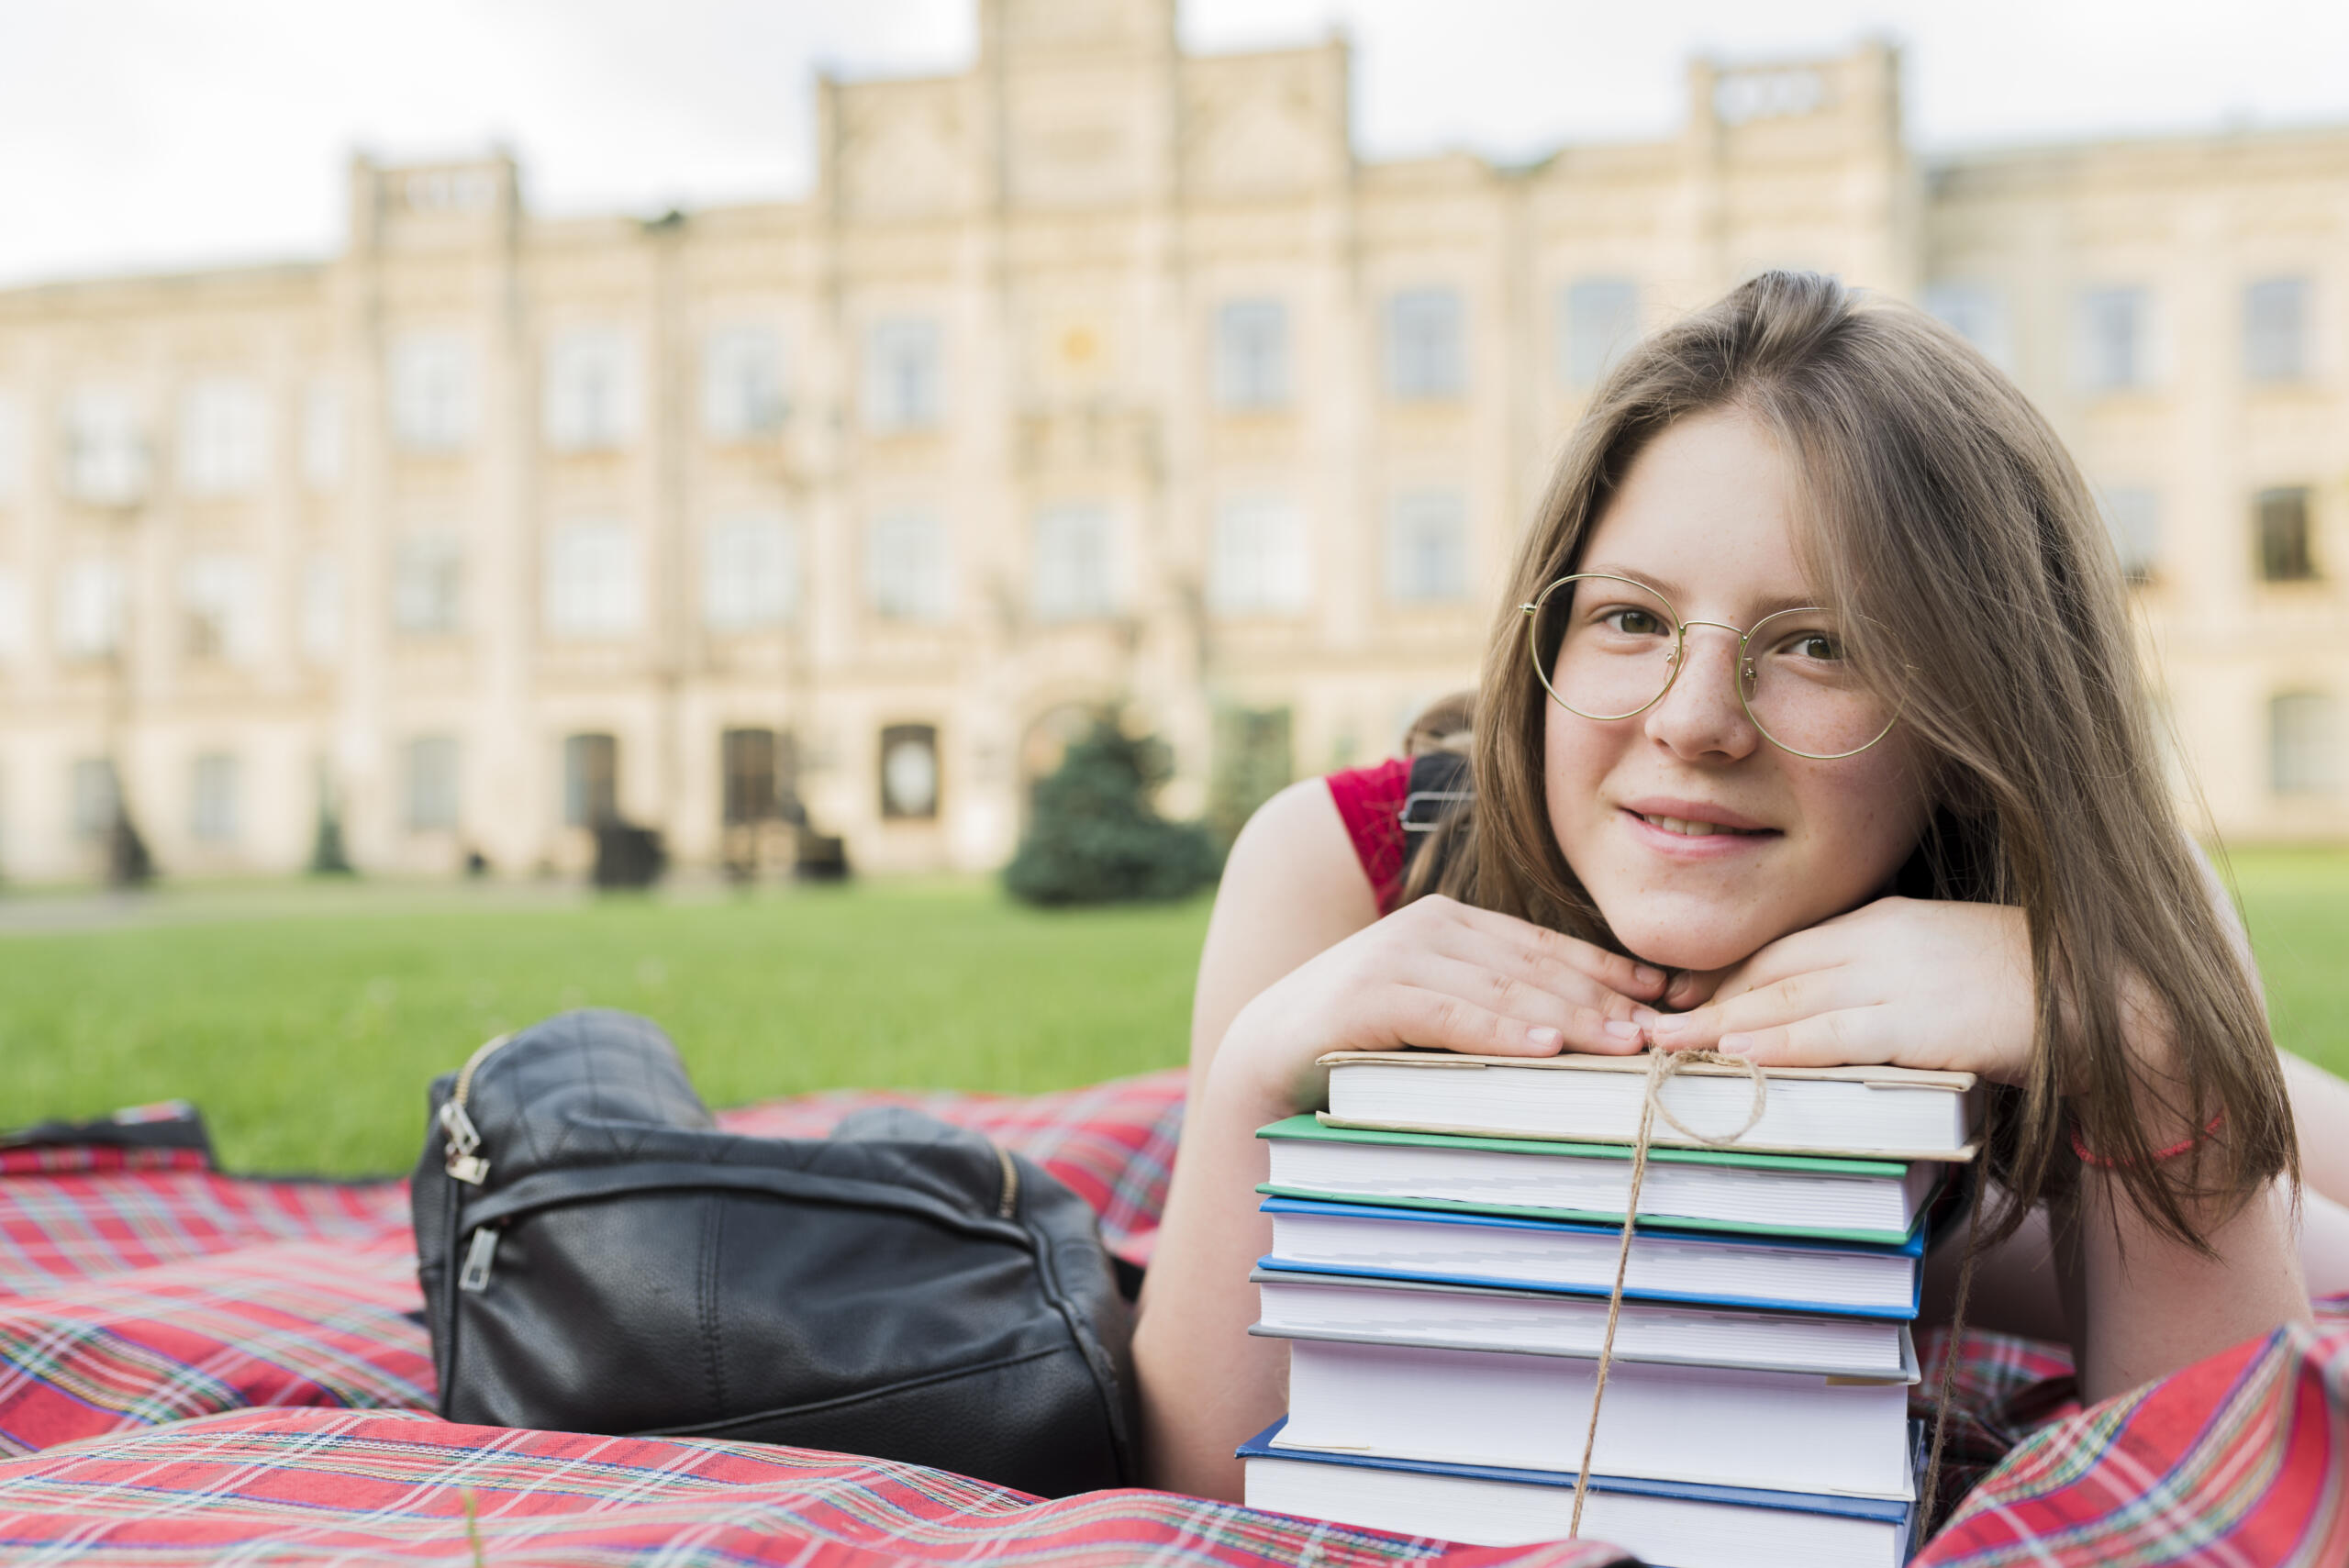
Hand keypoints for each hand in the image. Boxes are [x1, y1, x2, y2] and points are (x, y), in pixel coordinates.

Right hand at [1213, 894, 1670, 1109]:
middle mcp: (1431, 926)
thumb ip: (1497, 1007)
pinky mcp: (1371, 993)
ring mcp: (1399, 953)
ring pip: (1503, 990)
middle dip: (1605, 1002)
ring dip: (1570, 1020)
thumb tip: (1588, 1033)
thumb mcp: (1441, 1015)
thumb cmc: (1364, 1042)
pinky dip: (1501, 1032)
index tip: (1669, 1002)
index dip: (1611, 974)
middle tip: (1663, 1035)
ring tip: (1625, 1047)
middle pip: (1536, 968)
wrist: (1267, 1054)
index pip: (1549, 949)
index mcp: (1455, 923)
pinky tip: (1545, 1052)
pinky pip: (1451, 1014)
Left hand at [1645, 896, 2036, 1083]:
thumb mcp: (1941, 965)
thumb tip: (1840, 1011)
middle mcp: (1879, 941)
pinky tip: (1740, 1056)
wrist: (2104, 995)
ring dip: (1722, 1027)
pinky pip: (1835, 1035)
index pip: (1785, 949)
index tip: (1683, 1000)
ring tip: (1667, 1047)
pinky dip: (1782, 1045)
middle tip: (1649, 1026)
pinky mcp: (1920, 1022)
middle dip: (1708, 1001)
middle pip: (1773, 970)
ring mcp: (1898, 980)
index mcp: (1883, 922)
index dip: (1729, 976)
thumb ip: (1887, 979)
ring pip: (1790, 1002)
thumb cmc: (2027, 987)